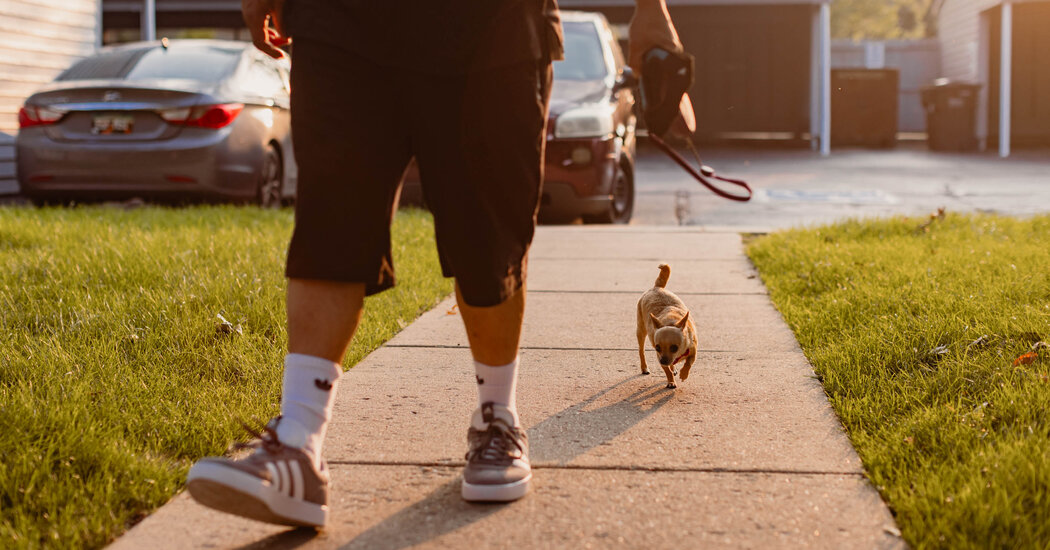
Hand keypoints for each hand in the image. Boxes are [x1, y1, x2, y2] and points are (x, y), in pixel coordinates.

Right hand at [242, 0, 288, 58]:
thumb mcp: (281, 4)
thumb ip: (283, 22)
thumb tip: (286, 38)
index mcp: (254, 18)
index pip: (260, 43)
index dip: (271, 52)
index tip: (283, 56)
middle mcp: (248, 16)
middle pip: (259, 39)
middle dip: (273, 45)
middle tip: (288, 42)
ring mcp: (247, 12)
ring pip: (257, 32)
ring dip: (271, 38)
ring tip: (285, 38)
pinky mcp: (250, 8)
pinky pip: (256, 25)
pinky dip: (266, 32)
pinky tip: (275, 33)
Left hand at [629, 0, 694, 137]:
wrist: (651, 11)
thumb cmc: (645, 26)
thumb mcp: (637, 46)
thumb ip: (638, 64)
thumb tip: (639, 82)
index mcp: (673, 63)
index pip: (677, 93)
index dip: (678, 112)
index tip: (681, 126)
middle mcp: (676, 66)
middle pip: (680, 96)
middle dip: (682, 117)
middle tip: (685, 135)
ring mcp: (675, 66)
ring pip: (677, 93)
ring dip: (678, 110)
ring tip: (680, 130)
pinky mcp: (670, 65)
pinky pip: (672, 87)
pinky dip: (672, 100)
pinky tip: (673, 112)